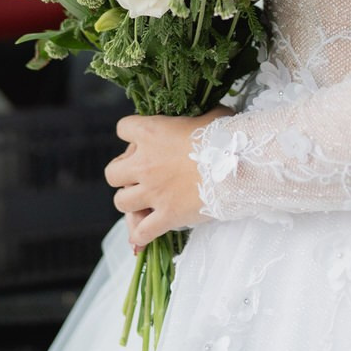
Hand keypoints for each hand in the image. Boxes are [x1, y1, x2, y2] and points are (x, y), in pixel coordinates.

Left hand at [105, 106, 234, 251]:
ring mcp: (153, 192)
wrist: (238, 166)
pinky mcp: (166, 215)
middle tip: (139, 175)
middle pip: (112, 172)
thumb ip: (200, 116)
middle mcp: (145, 163)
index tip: (146, 141)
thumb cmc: (226, 137)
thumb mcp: (211, 116)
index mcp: (152, 132)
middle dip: (122, 174)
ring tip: (144, 201)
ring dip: (130, 202)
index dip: (132, 135)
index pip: (123, 128)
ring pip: (120, 202)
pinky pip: (141, 232)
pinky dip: (141, 234)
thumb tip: (209, 115)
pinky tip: (147, 231)